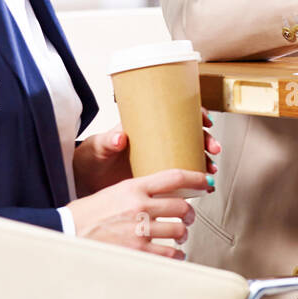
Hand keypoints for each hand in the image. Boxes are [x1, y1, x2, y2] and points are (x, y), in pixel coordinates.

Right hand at [65, 168, 209, 260]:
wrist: (65, 233)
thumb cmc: (86, 215)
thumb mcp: (113, 193)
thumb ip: (137, 193)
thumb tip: (163, 197)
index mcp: (133, 187)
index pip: (174, 177)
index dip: (196, 178)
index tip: (206, 181)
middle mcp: (139, 205)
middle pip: (182, 206)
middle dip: (189, 214)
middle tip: (188, 217)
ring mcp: (140, 229)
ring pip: (179, 230)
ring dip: (182, 235)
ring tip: (179, 236)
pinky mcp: (138, 251)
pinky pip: (170, 254)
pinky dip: (176, 255)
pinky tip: (174, 254)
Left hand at [73, 109, 220, 197]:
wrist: (85, 181)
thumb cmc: (90, 158)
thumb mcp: (97, 147)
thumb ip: (107, 141)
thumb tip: (120, 137)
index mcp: (144, 126)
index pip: (176, 113)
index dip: (195, 114)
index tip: (205, 120)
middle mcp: (155, 141)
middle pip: (189, 135)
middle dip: (206, 140)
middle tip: (212, 149)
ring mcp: (158, 158)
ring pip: (189, 154)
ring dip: (204, 160)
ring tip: (210, 169)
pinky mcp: (158, 176)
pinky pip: (181, 175)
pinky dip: (194, 179)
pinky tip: (202, 185)